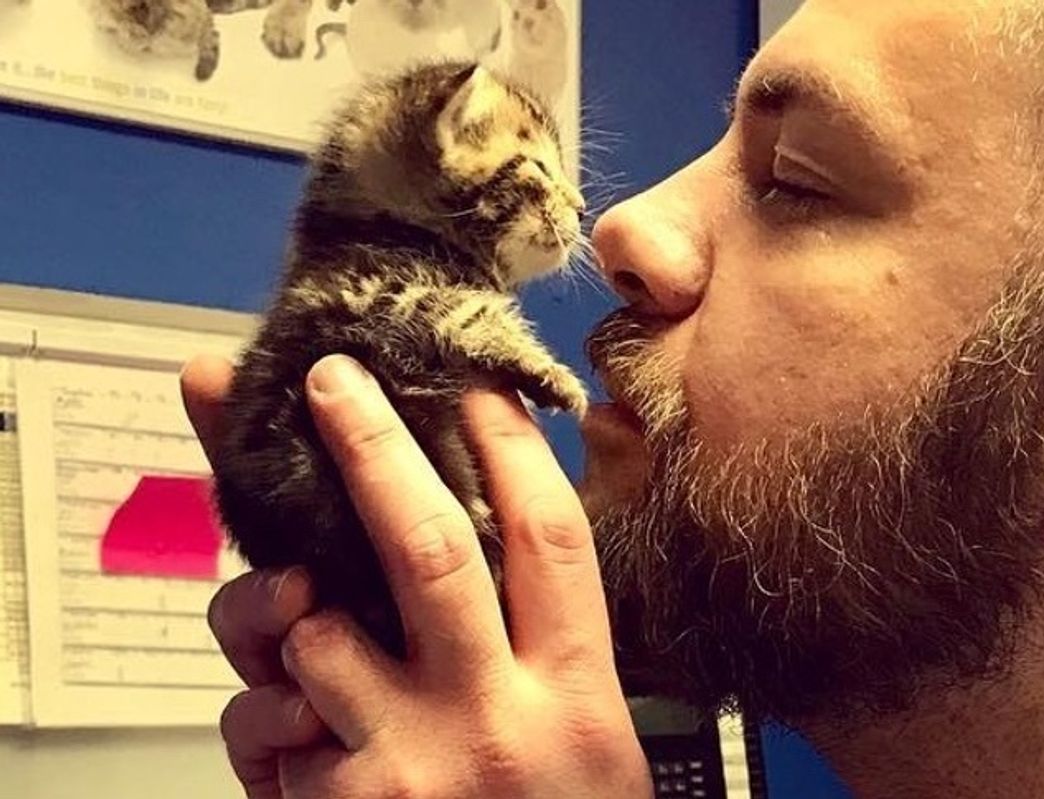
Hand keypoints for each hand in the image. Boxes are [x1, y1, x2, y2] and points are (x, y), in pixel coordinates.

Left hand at [184, 354, 651, 797]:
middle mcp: (496, 724)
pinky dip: (265, 709)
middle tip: (330, 380)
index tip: (475, 386)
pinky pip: (261, 720)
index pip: (553, 541)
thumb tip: (487, 542)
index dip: (514, 450)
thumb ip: (541, 649)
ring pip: (312, 633)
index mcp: (576, 698)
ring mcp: (407, 771)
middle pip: (432, 550)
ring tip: (301, 621)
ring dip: (283, 610)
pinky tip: (302, 739)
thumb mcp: (586, 741)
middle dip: (374, 448)